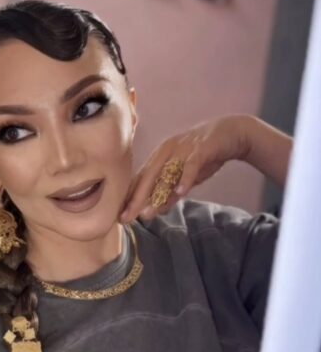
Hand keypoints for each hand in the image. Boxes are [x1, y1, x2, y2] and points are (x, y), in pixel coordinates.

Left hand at [119, 115, 250, 222]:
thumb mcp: (184, 177)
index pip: (141, 180)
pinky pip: (191, 166)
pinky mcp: (201, 149)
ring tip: (148, 212)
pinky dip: (185, 179)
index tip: (120, 216)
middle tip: (126, 218)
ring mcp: (183, 149)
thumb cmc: (204, 156)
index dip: (130, 198)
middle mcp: (166, 151)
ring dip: (157, 194)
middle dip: (136, 199)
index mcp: (159, 157)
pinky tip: (180, 193)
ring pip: (166, 174)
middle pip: (147, 178)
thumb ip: (171, 192)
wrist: (231, 134)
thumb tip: (156, 210)